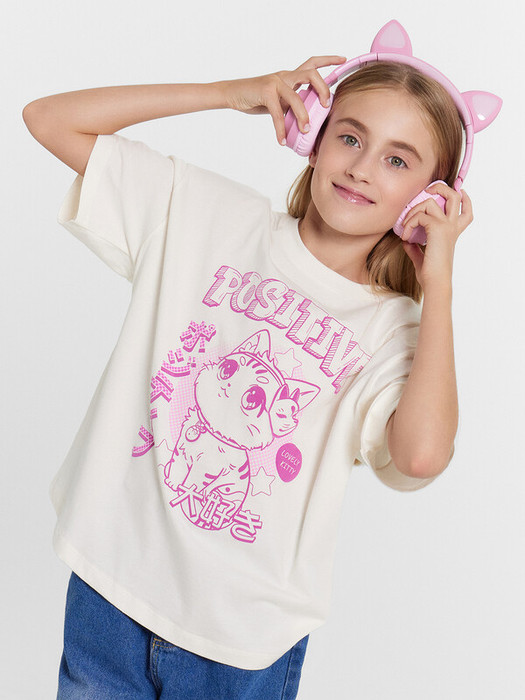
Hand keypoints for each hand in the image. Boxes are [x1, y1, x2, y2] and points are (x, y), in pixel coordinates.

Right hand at [222, 56, 346, 145]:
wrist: (234, 94)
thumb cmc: (257, 98)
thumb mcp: (279, 101)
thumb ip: (292, 106)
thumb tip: (306, 123)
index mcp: (291, 77)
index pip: (312, 64)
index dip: (329, 60)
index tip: (343, 59)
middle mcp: (286, 76)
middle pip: (311, 74)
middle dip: (323, 89)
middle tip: (327, 105)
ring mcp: (275, 82)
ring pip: (296, 96)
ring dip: (303, 114)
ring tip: (306, 130)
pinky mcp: (265, 91)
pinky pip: (277, 112)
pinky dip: (280, 128)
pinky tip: (282, 140)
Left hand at [399, 182, 473, 290]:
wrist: (435, 282)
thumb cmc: (430, 273)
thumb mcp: (421, 257)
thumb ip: (414, 247)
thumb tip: (406, 240)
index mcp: (452, 232)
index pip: (465, 211)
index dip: (465, 198)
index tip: (460, 191)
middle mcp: (452, 226)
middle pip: (455, 196)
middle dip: (439, 187)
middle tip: (426, 191)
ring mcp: (446, 225)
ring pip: (431, 201)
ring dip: (413, 210)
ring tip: (405, 226)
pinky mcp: (437, 228)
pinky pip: (419, 216)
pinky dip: (408, 223)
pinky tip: (404, 236)